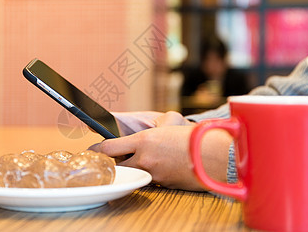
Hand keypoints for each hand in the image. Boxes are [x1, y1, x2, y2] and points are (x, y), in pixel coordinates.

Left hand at [90, 112, 231, 190]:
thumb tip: (147, 128)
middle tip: (114, 157)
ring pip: (133, 174)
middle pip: (117, 165)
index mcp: (143, 141)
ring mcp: (154, 174)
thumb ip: (153, 127)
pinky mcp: (164, 184)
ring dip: (133, 169)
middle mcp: (145, 159)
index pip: (109, 147)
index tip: (93, 150)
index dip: (98, 149)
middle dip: (114, 162)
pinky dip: (151, 174)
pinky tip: (161, 166)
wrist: (215, 156)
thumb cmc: (194, 137)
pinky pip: (151, 180)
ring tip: (142, 160)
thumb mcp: (170, 123)